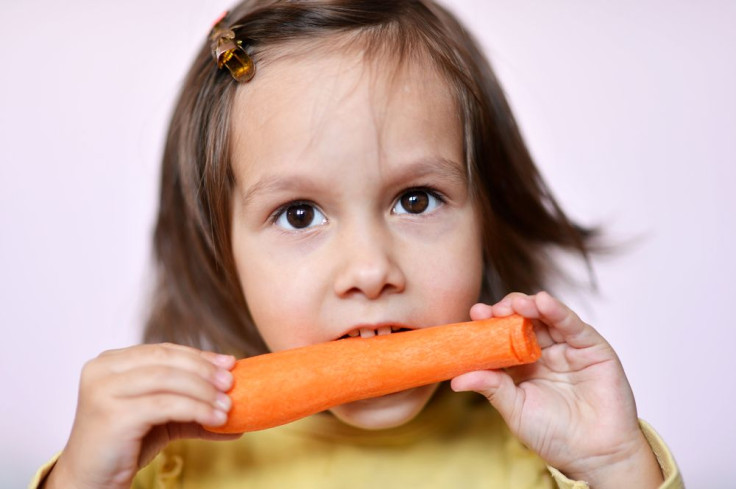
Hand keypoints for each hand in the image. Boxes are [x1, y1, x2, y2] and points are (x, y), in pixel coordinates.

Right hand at [43, 343, 240, 488]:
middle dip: (204, 371)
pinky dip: (196, 409)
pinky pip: (165, 405)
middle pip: (166, 360)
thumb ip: (194, 407)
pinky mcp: (112, 415)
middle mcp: (102, 370)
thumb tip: (238, 409)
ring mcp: (103, 391)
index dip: (198, 356)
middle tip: (231, 383)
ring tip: (227, 406)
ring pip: (167, 380)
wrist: (90, 482)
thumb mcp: (162, 419)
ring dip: (204, 392)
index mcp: (111, 362)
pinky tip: (215, 420)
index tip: (229, 363)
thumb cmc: (124, 446)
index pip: (163, 350)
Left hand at [451, 292, 662, 488]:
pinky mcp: (592, 347)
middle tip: (491, 311)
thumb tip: (456, 379)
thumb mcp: (516, 409)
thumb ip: (492, 388)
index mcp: (522, 365)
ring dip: (529, 305)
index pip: (502, 336)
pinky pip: (573, 325)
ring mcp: (567, 347)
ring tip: (514, 304)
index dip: (488, 324)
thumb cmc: (554, 435)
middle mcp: (544, 352)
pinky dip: (558, 311)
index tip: (475, 314)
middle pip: (523, 320)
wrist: (595, 455)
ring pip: (546, 317)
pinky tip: (543, 302)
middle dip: (506, 310)